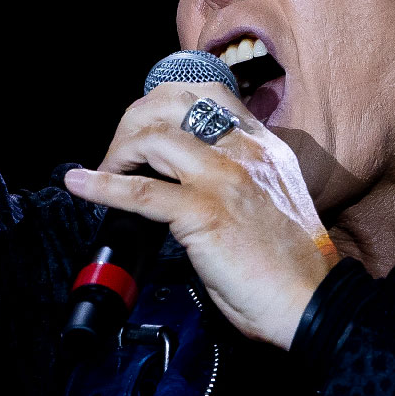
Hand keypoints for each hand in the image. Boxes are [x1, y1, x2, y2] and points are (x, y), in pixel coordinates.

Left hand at [64, 83, 338, 349]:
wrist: (314, 303)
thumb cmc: (294, 265)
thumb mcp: (273, 198)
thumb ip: (240, 176)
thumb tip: (191, 176)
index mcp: (264, 145)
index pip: (209, 91)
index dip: (164, 100)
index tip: (144, 123)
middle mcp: (244, 151)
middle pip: (172, 104)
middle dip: (135, 121)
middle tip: (119, 151)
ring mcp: (223, 178)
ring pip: (153, 139)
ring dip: (117, 152)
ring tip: (104, 171)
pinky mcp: (203, 212)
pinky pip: (140, 190)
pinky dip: (102, 186)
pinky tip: (80, 184)